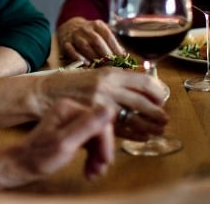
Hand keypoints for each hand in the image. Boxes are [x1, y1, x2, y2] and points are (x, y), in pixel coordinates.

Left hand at [2, 98, 113, 184]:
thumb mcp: (65, 143)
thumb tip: (109, 108)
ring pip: (95, 135)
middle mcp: (70, 109)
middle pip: (98, 128)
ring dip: (97, 155)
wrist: (19, 166)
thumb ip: (87, 125)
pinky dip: (91, 155)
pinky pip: (87, 140)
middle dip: (102, 150)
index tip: (105, 161)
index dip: (105, 142)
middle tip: (101, 169)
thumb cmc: (38, 157)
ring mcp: (69, 119)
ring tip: (94, 173)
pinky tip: (89, 168)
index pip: (100, 120)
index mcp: (69, 108)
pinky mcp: (68, 129)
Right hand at [34, 67, 167, 141]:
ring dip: (149, 125)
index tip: (161, 99)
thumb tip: (138, 88)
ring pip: (134, 117)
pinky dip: (135, 135)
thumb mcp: (95, 74)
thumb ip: (115, 81)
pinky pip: (121, 130)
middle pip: (143, 100)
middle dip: (157, 112)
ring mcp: (101, 104)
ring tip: (157, 130)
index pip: (143, 81)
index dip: (157, 92)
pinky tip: (142, 137)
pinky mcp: (94, 120)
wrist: (45, 93)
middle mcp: (108, 87)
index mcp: (111, 73)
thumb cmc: (71, 83)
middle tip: (164, 118)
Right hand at [56, 17, 124, 63]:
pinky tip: (85, 64)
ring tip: (101, 67)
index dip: (115, 48)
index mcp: (97, 25)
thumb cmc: (91, 34)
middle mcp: (85, 28)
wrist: (70, 28)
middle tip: (112, 65)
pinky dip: (78, 57)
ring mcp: (75, 35)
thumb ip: (112, 44)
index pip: (108, 36)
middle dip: (105, 54)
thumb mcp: (101, 33)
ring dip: (93, 57)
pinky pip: (70, 50)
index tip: (122, 59)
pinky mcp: (65, 43)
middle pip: (97, 41)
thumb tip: (124, 57)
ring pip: (84, 46)